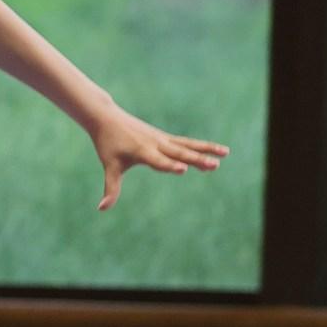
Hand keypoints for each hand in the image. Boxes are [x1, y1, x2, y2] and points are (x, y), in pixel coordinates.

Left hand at [90, 106, 228, 211]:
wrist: (107, 118)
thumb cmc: (108, 144)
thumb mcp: (110, 166)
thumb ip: (111, 188)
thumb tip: (101, 208)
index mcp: (141, 152)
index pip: (158, 161)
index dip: (169, 166)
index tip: (183, 169)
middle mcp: (155, 144)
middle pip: (178, 153)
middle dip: (196, 160)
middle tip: (214, 165)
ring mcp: (162, 139)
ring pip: (187, 146)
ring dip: (206, 150)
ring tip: (225, 153)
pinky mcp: (165, 137)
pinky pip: (186, 143)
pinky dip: (200, 147)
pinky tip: (217, 152)